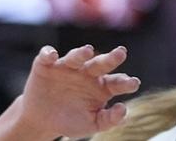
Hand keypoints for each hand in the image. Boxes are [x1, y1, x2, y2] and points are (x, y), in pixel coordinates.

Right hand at [16, 44, 139, 137]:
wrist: (41, 121)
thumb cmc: (71, 121)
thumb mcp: (91, 124)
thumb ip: (108, 119)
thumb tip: (124, 109)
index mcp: (102, 86)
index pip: (117, 82)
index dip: (126, 82)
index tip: (134, 84)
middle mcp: (88, 73)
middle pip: (101, 63)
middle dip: (111, 58)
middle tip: (121, 53)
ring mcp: (68, 67)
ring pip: (76, 56)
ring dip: (81, 53)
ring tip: (88, 51)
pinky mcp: (46, 65)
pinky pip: (47, 56)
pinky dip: (48, 54)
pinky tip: (52, 56)